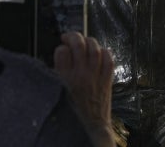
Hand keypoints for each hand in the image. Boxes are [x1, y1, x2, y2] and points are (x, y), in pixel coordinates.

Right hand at [54, 32, 114, 146]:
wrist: (89, 127)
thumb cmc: (71, 112)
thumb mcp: (55, 93)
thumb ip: (56, 75)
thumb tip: (59, 57)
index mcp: (64, 79)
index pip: (61, 51)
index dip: (61, 48)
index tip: (61, 49)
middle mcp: (80, 75)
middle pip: (79, 44)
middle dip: (73, 36)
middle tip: (70, 38)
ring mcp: (95, 76)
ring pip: (95, 48)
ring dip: (89, 41)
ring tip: (85, 42)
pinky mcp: (106, 79)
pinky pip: (109, 59)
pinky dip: (105, 52)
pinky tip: (99, 52)